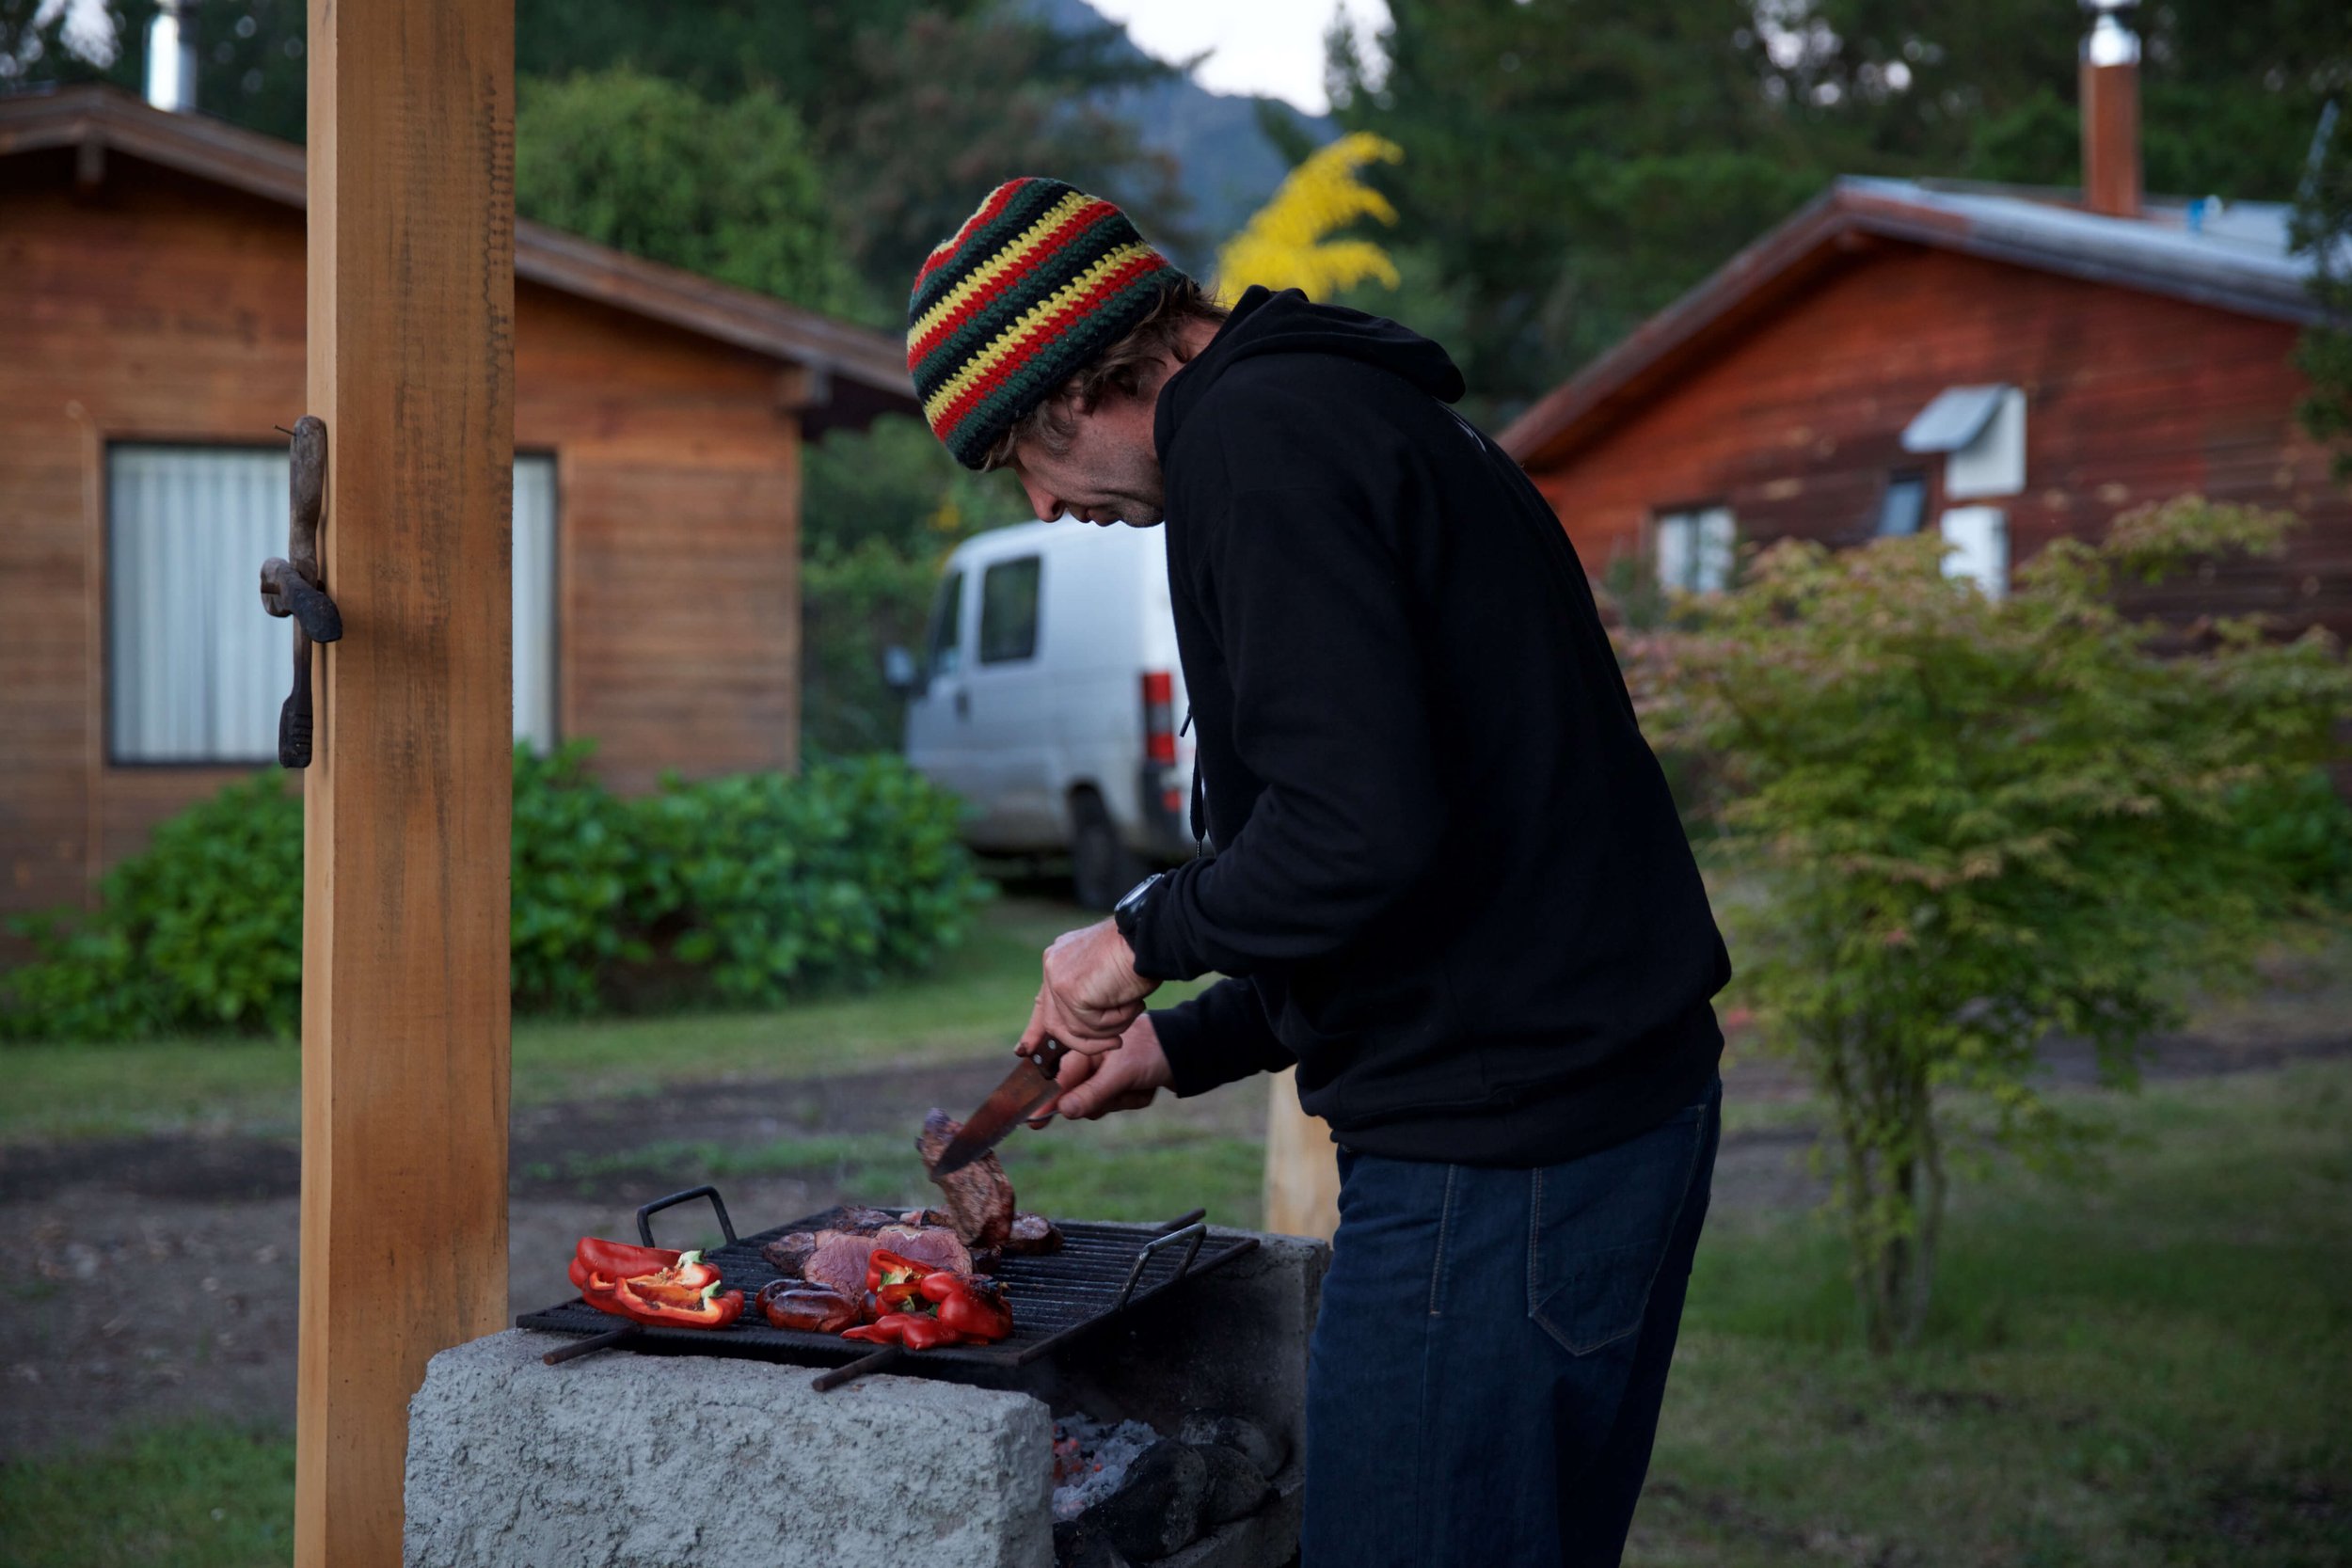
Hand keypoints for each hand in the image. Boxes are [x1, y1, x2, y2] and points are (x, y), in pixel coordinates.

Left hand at [1019, 917, 1157, 1054]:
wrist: (1150, 937)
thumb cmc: (1140, 955)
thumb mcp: (1108, 978)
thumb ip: (1089, 999)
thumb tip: (1081, 1029)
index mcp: (1060, 958)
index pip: (1042, 1000)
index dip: (1035, 1028)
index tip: (1026, 1048)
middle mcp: (1053, 964)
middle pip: (1054, 1021)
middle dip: (1082, 1043)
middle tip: (1115, 1044)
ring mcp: (1058, 977)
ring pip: (1077, 1028)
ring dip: (1111, 1027)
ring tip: (1133, 1006)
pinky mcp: (1069, 990)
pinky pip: (1091, 1025)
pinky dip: (1117, 1020)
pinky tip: (1130, 1001)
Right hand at [1033, 1014, 1172, 1122]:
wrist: (1187, 1049)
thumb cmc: (1152, 1051)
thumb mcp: (1121, 1073)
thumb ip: (1092, 1093)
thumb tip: (1064, 1111)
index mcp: (1082, 1048)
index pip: (1056, 1080)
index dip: (1045, 1101)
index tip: (1032, 1122)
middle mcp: (1090, 1063)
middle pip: (1077, 1100)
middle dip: (1101, 1101)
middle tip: (1122, 1088)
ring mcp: (1105, 1077)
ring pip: (1098, 1106)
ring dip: (1121, 1100)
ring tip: (1138, 1083)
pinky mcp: (1119, 1087)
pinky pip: (1117, 1106)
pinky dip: (1133, 1099)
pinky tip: (1146, 1086)